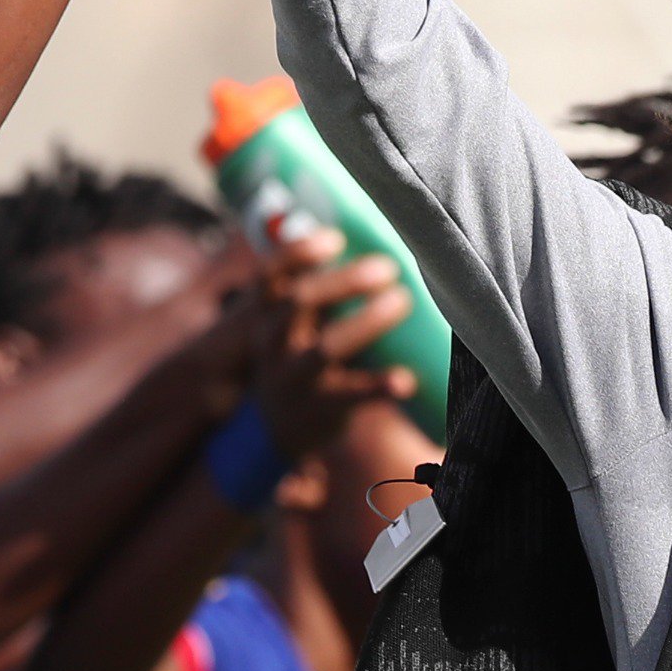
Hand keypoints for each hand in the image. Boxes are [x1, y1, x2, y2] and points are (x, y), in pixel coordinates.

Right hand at [250, 220, 417, 461]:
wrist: (280, 431)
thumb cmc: (299, 359)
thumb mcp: (291, 326)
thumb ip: (314, 291)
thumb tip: (364, 240)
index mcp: (265, 317)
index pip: (268, 277)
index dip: (298, 253)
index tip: (336, 238)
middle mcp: (274, 345)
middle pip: (299, 302)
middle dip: (344, 281)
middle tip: (388, 267)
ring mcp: (295, 379)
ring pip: (325, 348)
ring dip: (365, 322)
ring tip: (402, 300)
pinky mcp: (321, 409)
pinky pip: (352, 395)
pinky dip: (379, 385)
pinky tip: (406, 380)